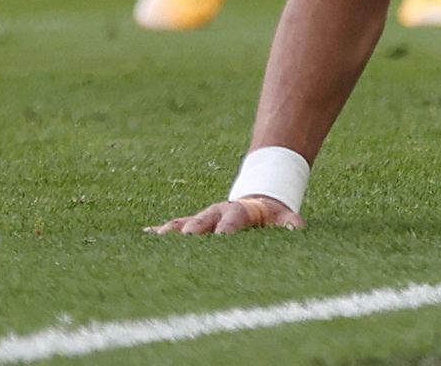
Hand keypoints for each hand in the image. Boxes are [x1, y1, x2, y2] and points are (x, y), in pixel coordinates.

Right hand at [147, 196, 295, 234]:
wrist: (256, 201)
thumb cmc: (270, 215)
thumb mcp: (282, 217)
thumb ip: (289, 223)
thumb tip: (295, 228)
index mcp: (238, 212)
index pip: (231, 221)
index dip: (226, 229)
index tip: (220, 237)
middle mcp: (216, 213)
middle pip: (202, 221)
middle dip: (194, 229)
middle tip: (186, 238)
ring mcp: (203, 219)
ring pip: (184, 223)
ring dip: (170, 231)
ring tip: (154, 236)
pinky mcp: (193, 226)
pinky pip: (174, 228)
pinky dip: (160, 232)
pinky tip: (145, 236)